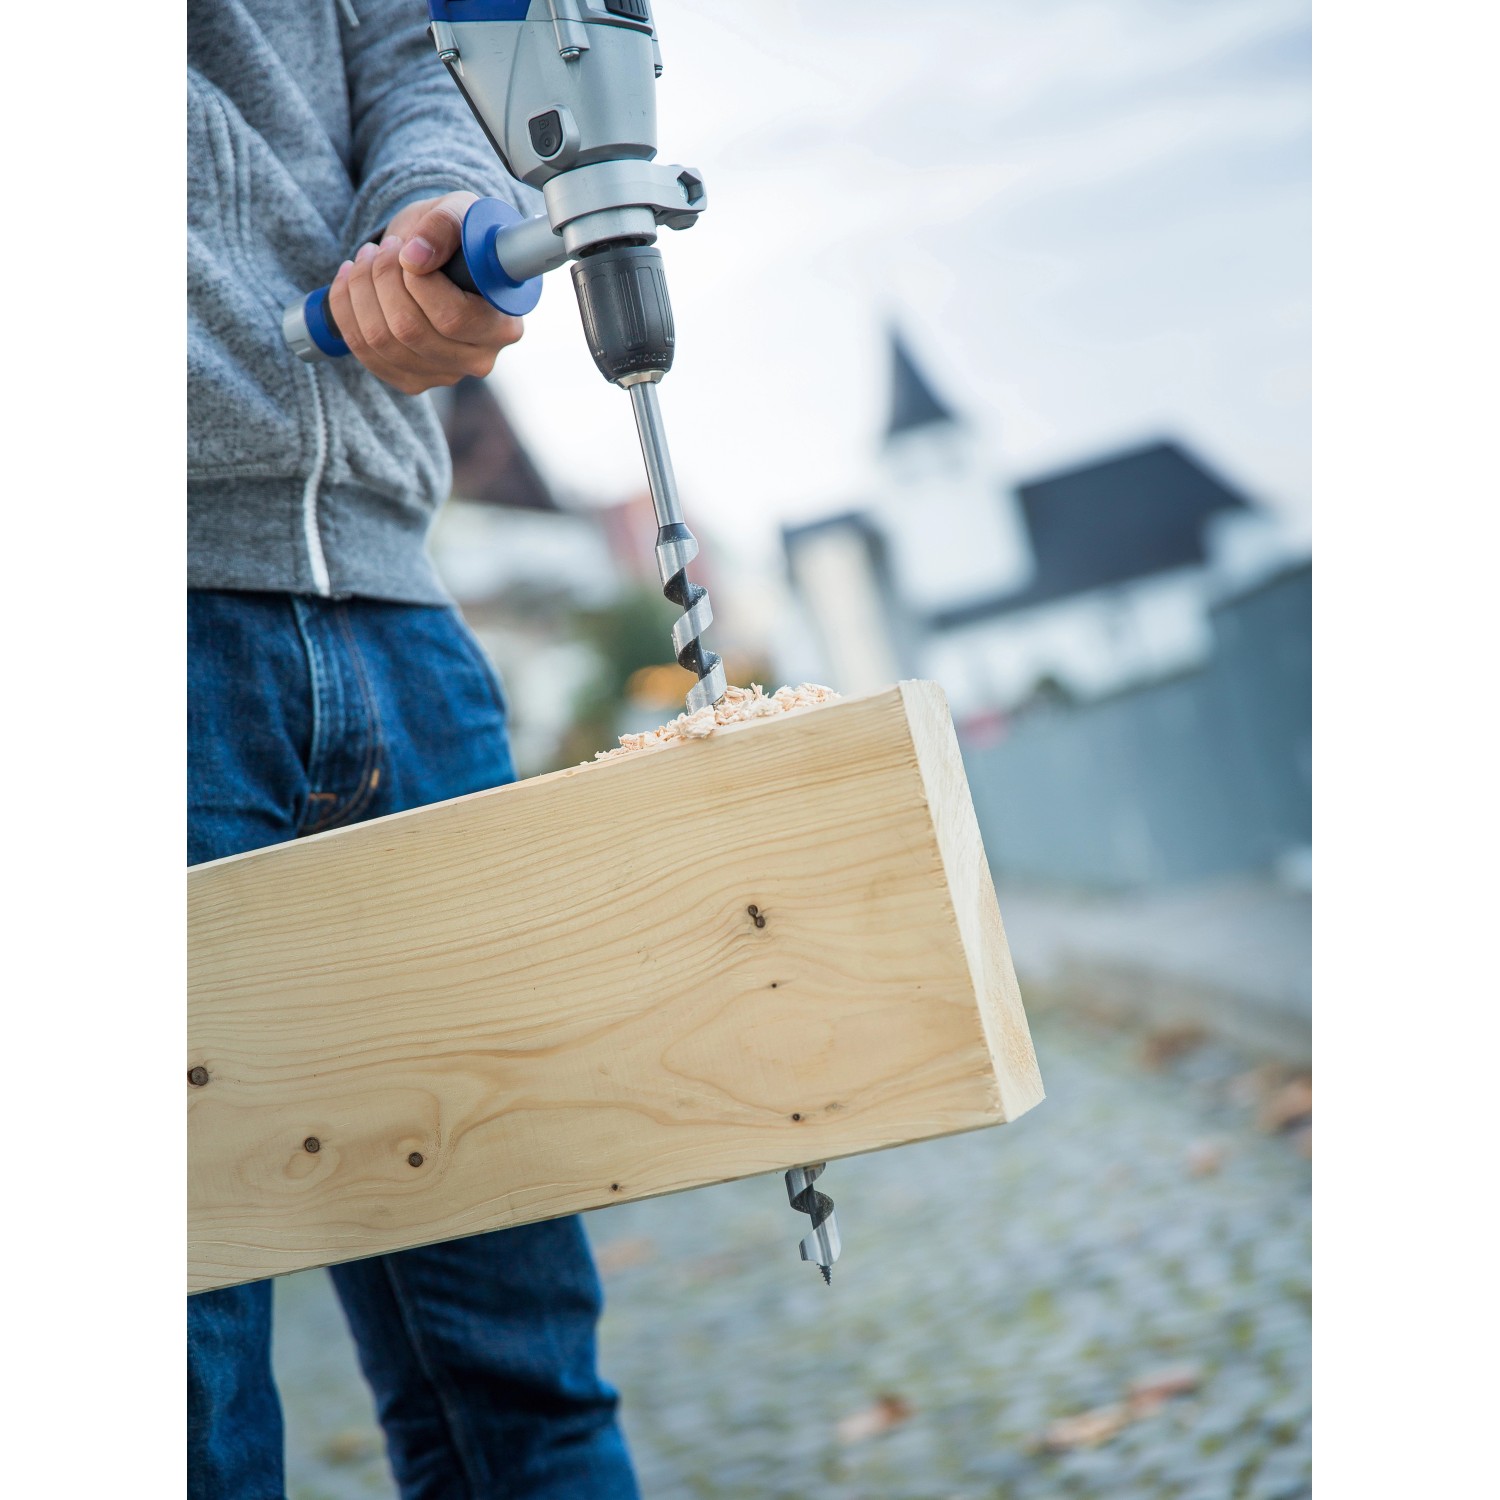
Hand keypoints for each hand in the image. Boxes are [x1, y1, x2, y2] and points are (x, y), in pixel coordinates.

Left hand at [327, 191, 524, 394]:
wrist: (443, 259)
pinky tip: (350, 282)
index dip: (417, 282)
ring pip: (382, 341)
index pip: (453, 317)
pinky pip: (365, 353)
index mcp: (503, 325)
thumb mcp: (458, 212)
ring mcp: (445, 374)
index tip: (403, 248)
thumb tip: (414, 256)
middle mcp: (478, 359)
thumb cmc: (459, 237)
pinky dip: (346, 312)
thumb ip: (443, 225)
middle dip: (381, 280)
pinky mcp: (413, 381)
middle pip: (411, 331)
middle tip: (381, 248)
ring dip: (360, 291)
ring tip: (365, 258)